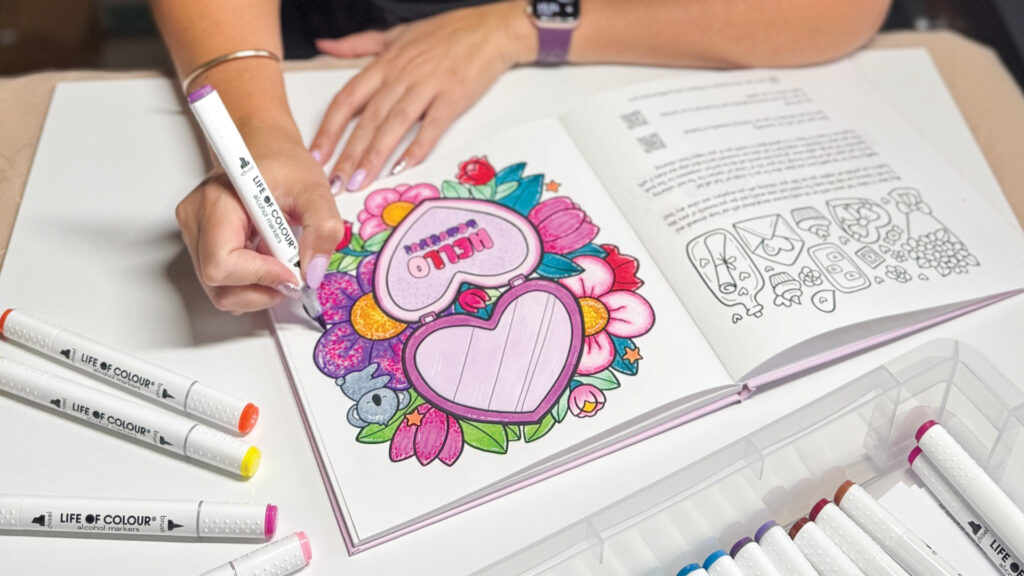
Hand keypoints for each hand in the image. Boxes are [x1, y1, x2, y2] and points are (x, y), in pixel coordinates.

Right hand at [176, 128, 346, 313]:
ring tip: (280, 262)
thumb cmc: (284, 165)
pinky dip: (251, 284)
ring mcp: (194, 234)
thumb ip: (321, 229)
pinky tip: (267, 261)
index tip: (292, 271)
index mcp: (217, 202)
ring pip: (219, 291)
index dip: (261, 276)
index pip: (222, 263)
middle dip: (262, 288)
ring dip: (258, 289)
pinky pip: (222, 284)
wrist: (267, 151)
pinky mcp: (201, 245)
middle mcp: (196, 219)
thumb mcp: (315, 191)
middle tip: (291, 271)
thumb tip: (313, 272)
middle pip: (217, 284)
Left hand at [310, 0, 536, 192]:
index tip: (316, 155)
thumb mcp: (396, 33)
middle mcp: (401, 75)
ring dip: (374, 156)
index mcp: (385, 64)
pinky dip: (417, 147)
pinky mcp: (453, 96)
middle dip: (348, 154)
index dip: (329, 129)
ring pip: (394, 125)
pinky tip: (403, 168)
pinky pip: (432, 126)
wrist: (491, 28)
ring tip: (361, 182)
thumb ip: (358, 44)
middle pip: (367, 119)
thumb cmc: (447, 32)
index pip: (347, 99)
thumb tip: (324, 45)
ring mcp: (427, 86)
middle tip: (334, 183)